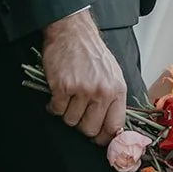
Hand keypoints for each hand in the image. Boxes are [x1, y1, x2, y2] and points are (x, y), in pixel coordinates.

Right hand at [40, 9, 127, 144]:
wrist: (72, 32)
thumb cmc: (92, 53)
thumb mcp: (113, 74)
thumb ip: (114, 100)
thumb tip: (113, 128)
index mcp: (117, 89)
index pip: (114, 126)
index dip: (104, 137)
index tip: (98, 139)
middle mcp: (102, 91)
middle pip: (90, 130)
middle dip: (82, 126)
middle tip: (79, 114)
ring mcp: (82, 90)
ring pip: (71, 122)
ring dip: (67, 113)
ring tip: (69, 97)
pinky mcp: (62, 87)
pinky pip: (57, 111)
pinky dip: (55, 106)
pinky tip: (58, 93)